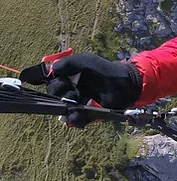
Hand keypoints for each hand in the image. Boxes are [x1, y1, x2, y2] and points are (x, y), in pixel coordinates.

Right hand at [24, 53, 141, 127]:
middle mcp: (69, 90)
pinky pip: (74, 120)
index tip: (54, 79)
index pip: (49, 81)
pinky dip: (75, 119)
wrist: (125, 83)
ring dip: (66, 106)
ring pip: (62, 110)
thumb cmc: (105, 70)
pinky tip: (80, 114)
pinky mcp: (86, 114)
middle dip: (59, 92)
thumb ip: (69, 63)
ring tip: (77, 100)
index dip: (47, 82)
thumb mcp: (87, 61)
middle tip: (72, 88)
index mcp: (66, 77)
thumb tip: (52, 71)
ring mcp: (77, 103)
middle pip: (53, 95)